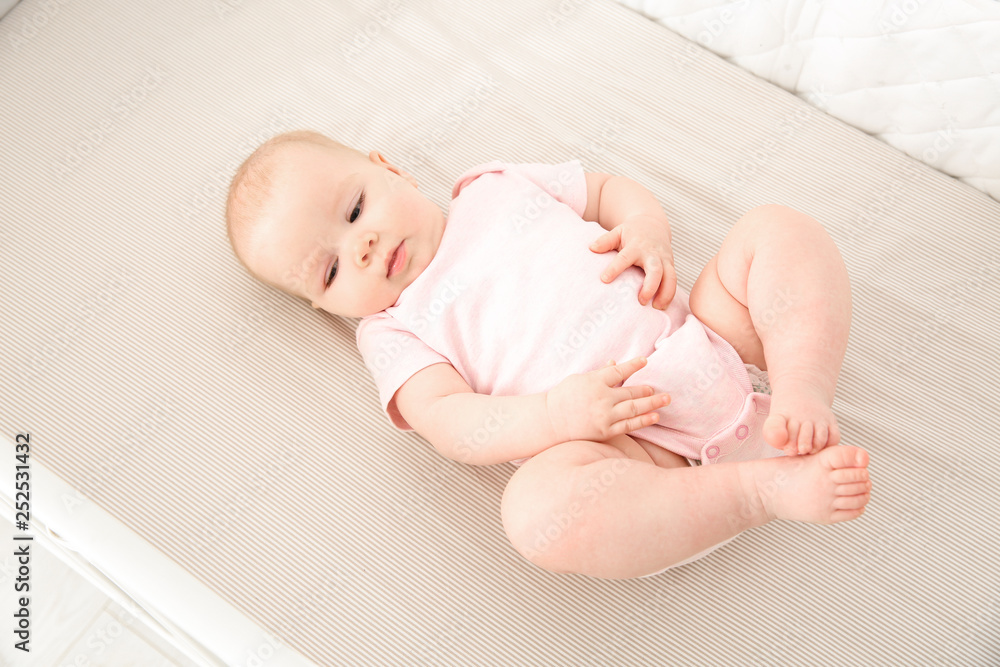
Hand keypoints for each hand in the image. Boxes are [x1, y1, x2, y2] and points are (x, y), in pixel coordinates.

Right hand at [545, 357, 670, 442]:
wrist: (550, 422)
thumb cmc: (564, 397)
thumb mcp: (580, 380)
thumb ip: (600, 373)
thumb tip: (615, 363)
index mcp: (594, 382)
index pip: (618, 371)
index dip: (633, 365)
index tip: (645, 361)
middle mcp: (602, 398)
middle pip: (630, 392)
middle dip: (646, 390)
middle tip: (658, 389)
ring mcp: (604, 416)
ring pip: (634, 408)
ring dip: (652, 403)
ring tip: (665, 399)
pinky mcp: (605, 431)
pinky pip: (629, 425)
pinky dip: (643, 421)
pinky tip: (655, 416)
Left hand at [589, 214, 676, 309]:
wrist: (653, 224)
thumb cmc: (632, 232)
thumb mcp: (618, 232)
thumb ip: (605, 241)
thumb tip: (591, 248)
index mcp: (636, 246)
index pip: (625, 258)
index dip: (615, 269)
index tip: (604, 280)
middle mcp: (652, 254)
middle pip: (656, 270)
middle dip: (650, 286)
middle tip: (641, 301)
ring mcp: (664, 260)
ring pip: (671, 277)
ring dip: (665, 293)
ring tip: (657, 308)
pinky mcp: (670, 265)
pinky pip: (674, 281)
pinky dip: (670, 294)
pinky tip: (663, 306)